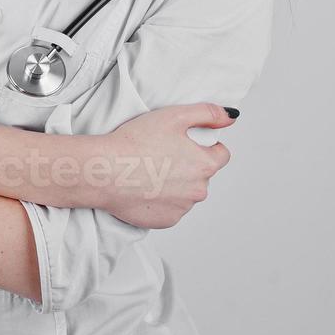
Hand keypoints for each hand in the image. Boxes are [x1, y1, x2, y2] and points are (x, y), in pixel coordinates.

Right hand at [96, 103, 237, 228]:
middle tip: (161, 155)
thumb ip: (207, 113)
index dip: (204, 145)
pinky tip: (145, 188)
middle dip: (188, 166)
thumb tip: (229, 117)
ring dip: (175, 185)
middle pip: (202, 175)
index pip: (221, 154)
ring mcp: (182, 209)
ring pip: (186, 194)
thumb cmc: (134, 143)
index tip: (185, 143)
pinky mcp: (166, 221)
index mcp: (204, 164)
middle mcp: (198, 191)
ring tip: (149, 172)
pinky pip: (171, 210)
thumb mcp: (174, 115)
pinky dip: (161, 201)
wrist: (105, 171)